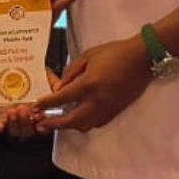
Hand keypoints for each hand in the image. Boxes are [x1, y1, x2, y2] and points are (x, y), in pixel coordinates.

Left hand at [0, 69, 61, 138]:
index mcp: (43, 115)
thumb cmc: (38, 77)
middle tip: (24, 109)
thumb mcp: (51, 80)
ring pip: (15, 130)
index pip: (45, 128)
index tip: (40, 116)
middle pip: (28, 131)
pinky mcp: (2, 116)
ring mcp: (15, 119)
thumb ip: (57, 86)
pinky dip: (0, 126)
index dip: (43, 125)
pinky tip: (0, 125)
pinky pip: (0, 126)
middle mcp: (29, 120)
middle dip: (26, 122)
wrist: (20, 70)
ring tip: (13, 111)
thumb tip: (60, 88)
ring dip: (14, 123)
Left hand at [34, 37, 149, 132]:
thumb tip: (60, 87)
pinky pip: (96, 123)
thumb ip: (71, 72)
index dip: (47, 104)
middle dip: (54, 124)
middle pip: (71, 120)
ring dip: (69, 126)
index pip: (62, 99)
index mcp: (88, 84)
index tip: (36, 106)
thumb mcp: (88, 56)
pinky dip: (84, 123)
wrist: (141, 58)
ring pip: (84, 126)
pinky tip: (78, 118)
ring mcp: (107, 109)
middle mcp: (97, 101)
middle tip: (41, 124)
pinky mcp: (116, 111)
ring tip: (57, 122)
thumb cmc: (114, 52)